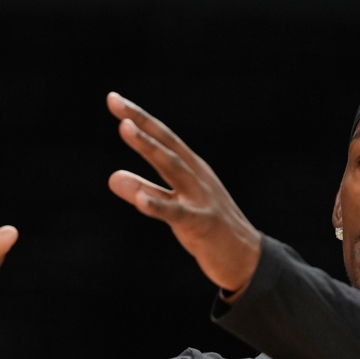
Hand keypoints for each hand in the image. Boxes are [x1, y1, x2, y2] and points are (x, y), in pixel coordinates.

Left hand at [106, 93, 261, 294]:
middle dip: (141, 122)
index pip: (162, 138)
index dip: (139, 118)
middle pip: (166, 144)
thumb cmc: (208, 229)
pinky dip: (158, 205)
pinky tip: (140, 202)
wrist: (246, 259)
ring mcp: (201, 198)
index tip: (114, 99)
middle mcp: (197, 176)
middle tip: (116, 103)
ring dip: (149, 146)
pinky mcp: (202, 224)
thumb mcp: (172, 206)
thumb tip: (113, 176)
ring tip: (125, 128)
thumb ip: (144, 191)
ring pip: (172, 167)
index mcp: (191, 169)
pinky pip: (177, 213)